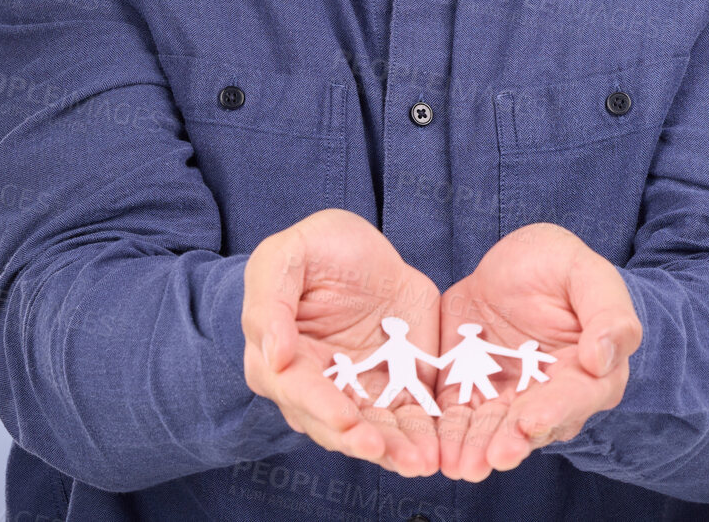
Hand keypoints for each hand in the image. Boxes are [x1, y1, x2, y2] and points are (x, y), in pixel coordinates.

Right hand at [243, 208, 442, 476]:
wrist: (368, 251)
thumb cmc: (316, 247)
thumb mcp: (285, 255)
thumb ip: (270, 302)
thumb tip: (273, 356)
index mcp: (281, 358)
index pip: (297, 390)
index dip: (320, 406)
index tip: (345, 420)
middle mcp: (316, 388)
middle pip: (333, 425)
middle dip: (360, 442)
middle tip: (383, 451)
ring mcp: (357, 394)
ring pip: (373, 434)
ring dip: (394, 452)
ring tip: (420, 462)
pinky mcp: (395, 392)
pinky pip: (409, 422)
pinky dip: (423, 439)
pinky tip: (438, 451)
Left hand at [432, 223, 641, 480]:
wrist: (512, 262)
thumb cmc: (560, 266)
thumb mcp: (587, 274)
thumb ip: (607, 314)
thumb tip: (603, 358)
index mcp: (588, 372)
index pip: (575, 398)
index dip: (554, 411)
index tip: (531, 421)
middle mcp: (549, 396)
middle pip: (531, 425)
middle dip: (510, 443)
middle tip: (492, 457)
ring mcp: (508, 397)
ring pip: (493, 430)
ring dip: (477, 449)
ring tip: (460, 464)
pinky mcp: (470, 390)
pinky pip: (457, 416)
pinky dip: (446, 435)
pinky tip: (433, 448)